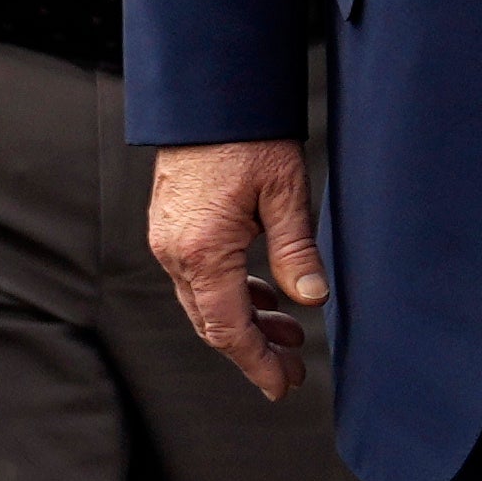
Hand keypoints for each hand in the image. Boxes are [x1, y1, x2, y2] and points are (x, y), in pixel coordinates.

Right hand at [150, 138, 328, 396]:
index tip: (283, 387)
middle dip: (253, 352)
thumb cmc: (247, 135)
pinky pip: (198, 279)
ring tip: (289, 334)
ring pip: (204, 303)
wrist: (206, 94)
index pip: (229, 329)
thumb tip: (312, 300)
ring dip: (245, 322)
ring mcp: (169, 241)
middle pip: (212, 324)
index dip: (257, 364)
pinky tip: (264, 296)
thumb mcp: (285, 192)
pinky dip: (230, 295)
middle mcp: (177, 253)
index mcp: (204, 251)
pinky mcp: (171, 228)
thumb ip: (296, 252)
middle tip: (292, 370)